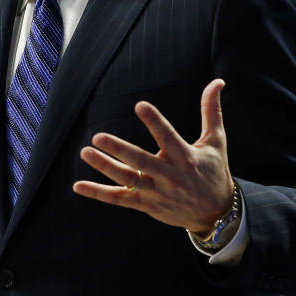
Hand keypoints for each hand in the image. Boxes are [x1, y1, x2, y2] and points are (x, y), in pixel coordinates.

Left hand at [73, 79, 232, 234]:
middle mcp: (169, 175)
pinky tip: (78, 185)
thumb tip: (217, 82)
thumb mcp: (215, 142)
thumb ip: (211, 111)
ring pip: (127, 180)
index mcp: (185, 157)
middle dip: (119, 149)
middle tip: (98, 136)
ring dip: (104, 167)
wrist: (216, 213)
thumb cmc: (214, 171)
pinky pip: (119, 199)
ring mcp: (156, 192)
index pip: (167, 137)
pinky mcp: (146, 205)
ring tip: (86, 152)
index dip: (155, 121)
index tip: (140, 105)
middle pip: (141, 161)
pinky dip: (98, 193)